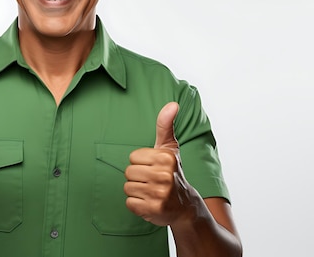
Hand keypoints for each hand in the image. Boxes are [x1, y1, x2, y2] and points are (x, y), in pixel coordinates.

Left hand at [124, 102, 192, 226]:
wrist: (185, 207)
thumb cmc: (173, 172)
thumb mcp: (170, 148)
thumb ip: (166, 125)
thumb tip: (172, 104)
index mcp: (166, 158)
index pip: (133, 157)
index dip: (140, 163)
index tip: (153, 168)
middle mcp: (164, 175)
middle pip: (128, 172)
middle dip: (137, 177)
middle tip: (152, 181)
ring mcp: (160, 193)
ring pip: (128, 187)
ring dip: (137, 191)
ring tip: (151, 191)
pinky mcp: (154, 209)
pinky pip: (130, 203)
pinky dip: (137, 204)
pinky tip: (150, 203)